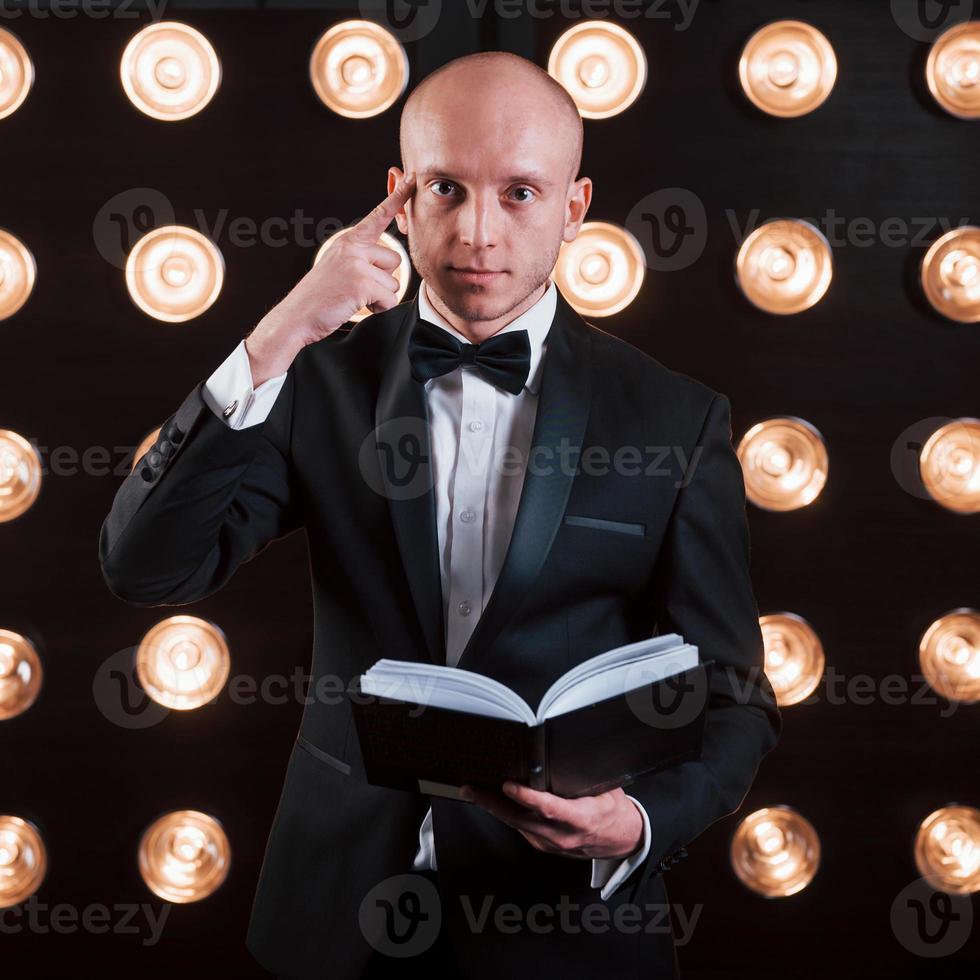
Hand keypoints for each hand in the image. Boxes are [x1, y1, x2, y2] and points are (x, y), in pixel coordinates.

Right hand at [245, 172, 416, 384]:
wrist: (297, 316)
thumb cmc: (320, 297)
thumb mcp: (340, 267)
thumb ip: (362, 258)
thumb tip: (390, 261)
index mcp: (349, 241)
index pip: (378, 216)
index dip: (398, 197)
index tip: (413, 178)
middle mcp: (353, 247)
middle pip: (395, 260)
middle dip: (383, 279)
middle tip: (357, 288)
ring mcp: (357, 263)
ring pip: (394, 282)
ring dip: (379, 296)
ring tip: (353, 297)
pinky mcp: (362, 282)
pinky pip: (389, 299)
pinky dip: (378, 308)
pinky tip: (356, 305)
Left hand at [461, 781, 643, 860]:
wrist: (622, 841)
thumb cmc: (614, 811)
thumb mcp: (606, 789)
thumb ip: (583, 776)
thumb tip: (561, 752)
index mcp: (581, 819)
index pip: (550, 809)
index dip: (527, 798)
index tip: (509, 785)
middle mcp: (563, 836)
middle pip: (522, 819)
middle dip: (493, 803)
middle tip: (471, 788)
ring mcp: (551, 844)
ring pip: (516, 825)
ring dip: (493, 808)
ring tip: (473, 791)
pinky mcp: (544, 846)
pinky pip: (520, 828)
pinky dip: (505, 813)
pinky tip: (492, 801)